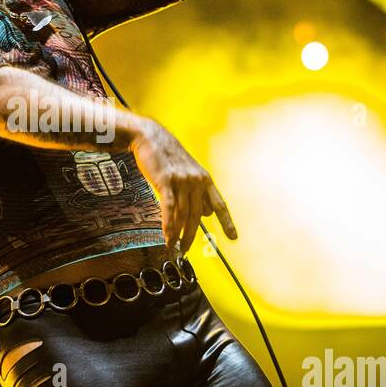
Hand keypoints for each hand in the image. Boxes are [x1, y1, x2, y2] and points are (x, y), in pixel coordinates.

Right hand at [131, 119, 236, 249]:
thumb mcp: (189, 172)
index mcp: (205, 179)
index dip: (227, 222)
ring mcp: (182, 180)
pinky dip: (168, 224)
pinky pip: (169, 208)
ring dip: (178, 233)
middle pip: (198, 214)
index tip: (233, 238)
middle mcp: (196, 180)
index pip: (219, 204)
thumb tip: (206, 213)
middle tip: (186, 249)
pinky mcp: (166, 181)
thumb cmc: (168, 157)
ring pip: (183, 213)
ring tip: (173, 245)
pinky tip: (167, 235)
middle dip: (191, 235)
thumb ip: (197, 191)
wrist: (152, 137)